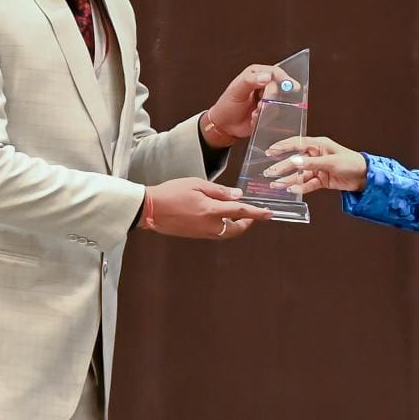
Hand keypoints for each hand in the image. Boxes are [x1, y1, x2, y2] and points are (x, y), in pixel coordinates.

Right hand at [141, 178, 271, 238]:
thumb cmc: (171, 193)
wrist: (149, 209)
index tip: (269, 213)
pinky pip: (216, 234)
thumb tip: (237, 195)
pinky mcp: (196, 236)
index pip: (240, 211)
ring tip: (238, 215)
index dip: (257, 212)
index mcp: (211, 211)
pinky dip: (224, 227)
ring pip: (227, 233)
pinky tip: (221, 218)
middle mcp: (209, 225)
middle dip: (247, 223)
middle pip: (236, 229)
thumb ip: (219, 191)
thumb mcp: (196, 184)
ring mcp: (202, 233)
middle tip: (253, 214)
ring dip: (236, 226)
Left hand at [201, 64, 297, 147]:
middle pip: (279, 87)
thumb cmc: (227, 105)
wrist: (224, 125)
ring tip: (255, 111)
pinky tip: (254, 117)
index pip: (275, 72)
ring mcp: (267, 98)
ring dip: (266, 109)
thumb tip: (266, 77)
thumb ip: (250, 81)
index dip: (284, 79)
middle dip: (271, 97)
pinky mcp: (269, 111)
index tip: (291, 86)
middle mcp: (264, 84)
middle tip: (261, 104)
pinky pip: (274, 113)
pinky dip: (264, 117)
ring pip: (278, 102)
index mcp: (256, 74)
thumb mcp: (236, 91)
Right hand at [262, 136, 367, 194]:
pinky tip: (291, 190)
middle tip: (268, 172)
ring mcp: (318, 168)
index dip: (282, 147)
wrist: (366, 178)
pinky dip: (300, 188)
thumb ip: (312, 163)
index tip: (270, 151)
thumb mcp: (331, 161)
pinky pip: (308, 184)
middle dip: (282, 167)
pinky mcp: (322, 180)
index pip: (297, 144)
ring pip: (299, 174)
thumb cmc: (352, 163)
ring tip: (275, 185)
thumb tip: (294, 161)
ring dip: (288, 180)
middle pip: (295, 161)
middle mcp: (316, 155)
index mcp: (319, 145)